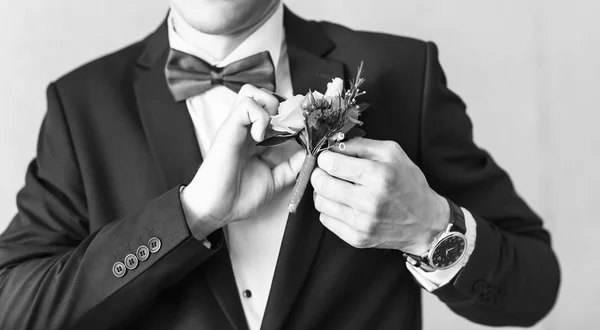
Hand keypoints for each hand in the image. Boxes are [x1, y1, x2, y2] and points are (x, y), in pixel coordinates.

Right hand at [182, 85, 304, 239]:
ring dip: (269, 105)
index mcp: (254, 139)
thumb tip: (308, 154)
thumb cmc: (238, 198)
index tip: (303, 129)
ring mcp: (235, 127)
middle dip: (281, 105)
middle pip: (261, 95)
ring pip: (251, 92)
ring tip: (273, 128)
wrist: (216, 210)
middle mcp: (244, 129)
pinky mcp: (228, 129)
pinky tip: (260, 137)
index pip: (272, 112)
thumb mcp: (274, 181)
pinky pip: (246, 105)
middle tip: (289, 127)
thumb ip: (290, 167)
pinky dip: (259, 116)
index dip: (290, 116)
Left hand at [310, 137, 449, 254]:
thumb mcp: (392, 153)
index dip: (324, 158)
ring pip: (320, 202)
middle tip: (327, 172)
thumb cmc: (408, 184)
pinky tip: (342, 204)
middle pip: (321, 183)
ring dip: (323, 192)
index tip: (327, 158)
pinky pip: (326, 220)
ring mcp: (362, 223)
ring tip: (335, 188)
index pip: (332, 164)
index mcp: (379, 175)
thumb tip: (333, 146)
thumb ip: (361, 145)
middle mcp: (369, 200)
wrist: (425, 222)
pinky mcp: (357, 238)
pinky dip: (330, 209)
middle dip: (319, 174)